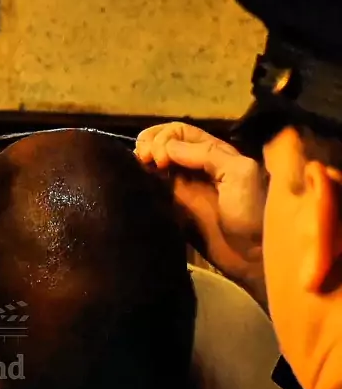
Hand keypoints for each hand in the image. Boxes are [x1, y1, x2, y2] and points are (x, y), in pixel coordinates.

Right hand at [136, 122, 267, 303]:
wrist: (252, 256)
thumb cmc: (251, 211)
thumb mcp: (239, 172)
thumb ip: (206, 154)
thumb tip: (165, 148)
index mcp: (215, 153)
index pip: (181, 132)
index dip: (165, 137)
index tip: (158, 156)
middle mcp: (197, 166)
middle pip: (166, 145)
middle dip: (150, 144)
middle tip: (143, 157)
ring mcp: (185, 188)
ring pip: (158, 164)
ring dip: (144, 159)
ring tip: (137, 165)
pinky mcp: (175, 209)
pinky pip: (156, 188)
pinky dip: (145, 180)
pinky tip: (139, 180)